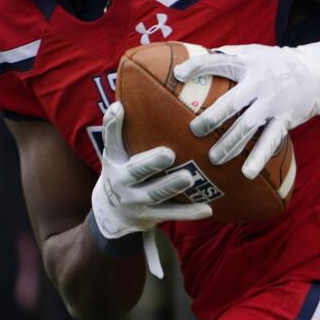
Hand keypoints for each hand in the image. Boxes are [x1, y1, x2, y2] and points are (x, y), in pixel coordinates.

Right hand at [89, 103, 212, 240]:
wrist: (111, 213)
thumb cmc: (120, 171)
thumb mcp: (114, 153)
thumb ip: (116, 131)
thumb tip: (120, 102)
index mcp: (115, 162)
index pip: (111, 141)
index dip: (113, 126)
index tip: (121, 108)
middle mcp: (123, 183)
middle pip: (137, 172)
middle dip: (151, 163)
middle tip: (169, 154)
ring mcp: (137, 202)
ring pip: (156, 195)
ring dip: (172, 186)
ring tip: (188, 178)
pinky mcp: (152, 216)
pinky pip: (172, 214)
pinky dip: (189, 213)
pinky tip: (208, 209)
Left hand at [175, 42, 319, 178]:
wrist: (315, 72)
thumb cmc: (275, 63)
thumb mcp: (253, 52)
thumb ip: (227, 57)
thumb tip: (189, 61)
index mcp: (248, 64)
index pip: (221, 62)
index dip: (200, 66)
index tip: (179, 75)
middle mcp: (260, 83)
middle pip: (232, 102)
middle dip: (212, 118)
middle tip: (195, 131)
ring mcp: (273, 103)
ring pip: (248, 127)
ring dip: (229, 144)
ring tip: (213, 158)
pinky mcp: (285, 119)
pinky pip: (270, 141)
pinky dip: (259, 158)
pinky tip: (247, 173)